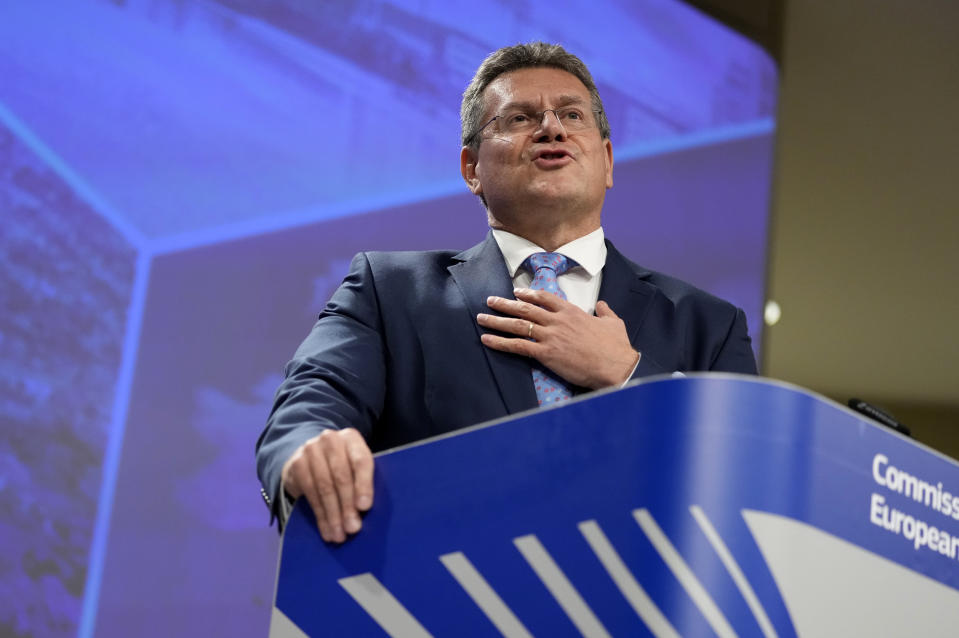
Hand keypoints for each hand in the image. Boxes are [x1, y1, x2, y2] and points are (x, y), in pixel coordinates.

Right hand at [281, 428, 373, 542]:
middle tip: (353, 528)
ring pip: (324, 487)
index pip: (360, 460)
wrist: (310, 457)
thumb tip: (365, 513)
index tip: (364, 507)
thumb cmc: (342, 465)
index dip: (364, 485)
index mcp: (351, 438)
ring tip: (339, 535)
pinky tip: (326, 530)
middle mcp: (330, 440)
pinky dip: (320, 516)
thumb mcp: (355, 467)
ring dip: (333, 515)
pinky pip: (310, 494)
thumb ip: (363, 482)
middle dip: (347, 506)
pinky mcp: (297, 464)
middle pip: (341, 476)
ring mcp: (311, 450)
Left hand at [477, 288, 638, 389]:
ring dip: (497, 321)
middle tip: (490, 300)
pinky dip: (500, 342)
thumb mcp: (613, 323)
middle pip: (525, 308)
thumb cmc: (616, 346)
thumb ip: (605, 312)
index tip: (517, 292)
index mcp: (572, 312)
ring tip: (481, 318)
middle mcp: (557, 321)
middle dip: (505, 304)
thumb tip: (602, 305)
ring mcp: (550, 337)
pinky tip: (487, 340)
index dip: (528, 294)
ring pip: (518, 325)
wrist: (615, 365)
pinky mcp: (546, 354)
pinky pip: (518, 346)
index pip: (545, 298)